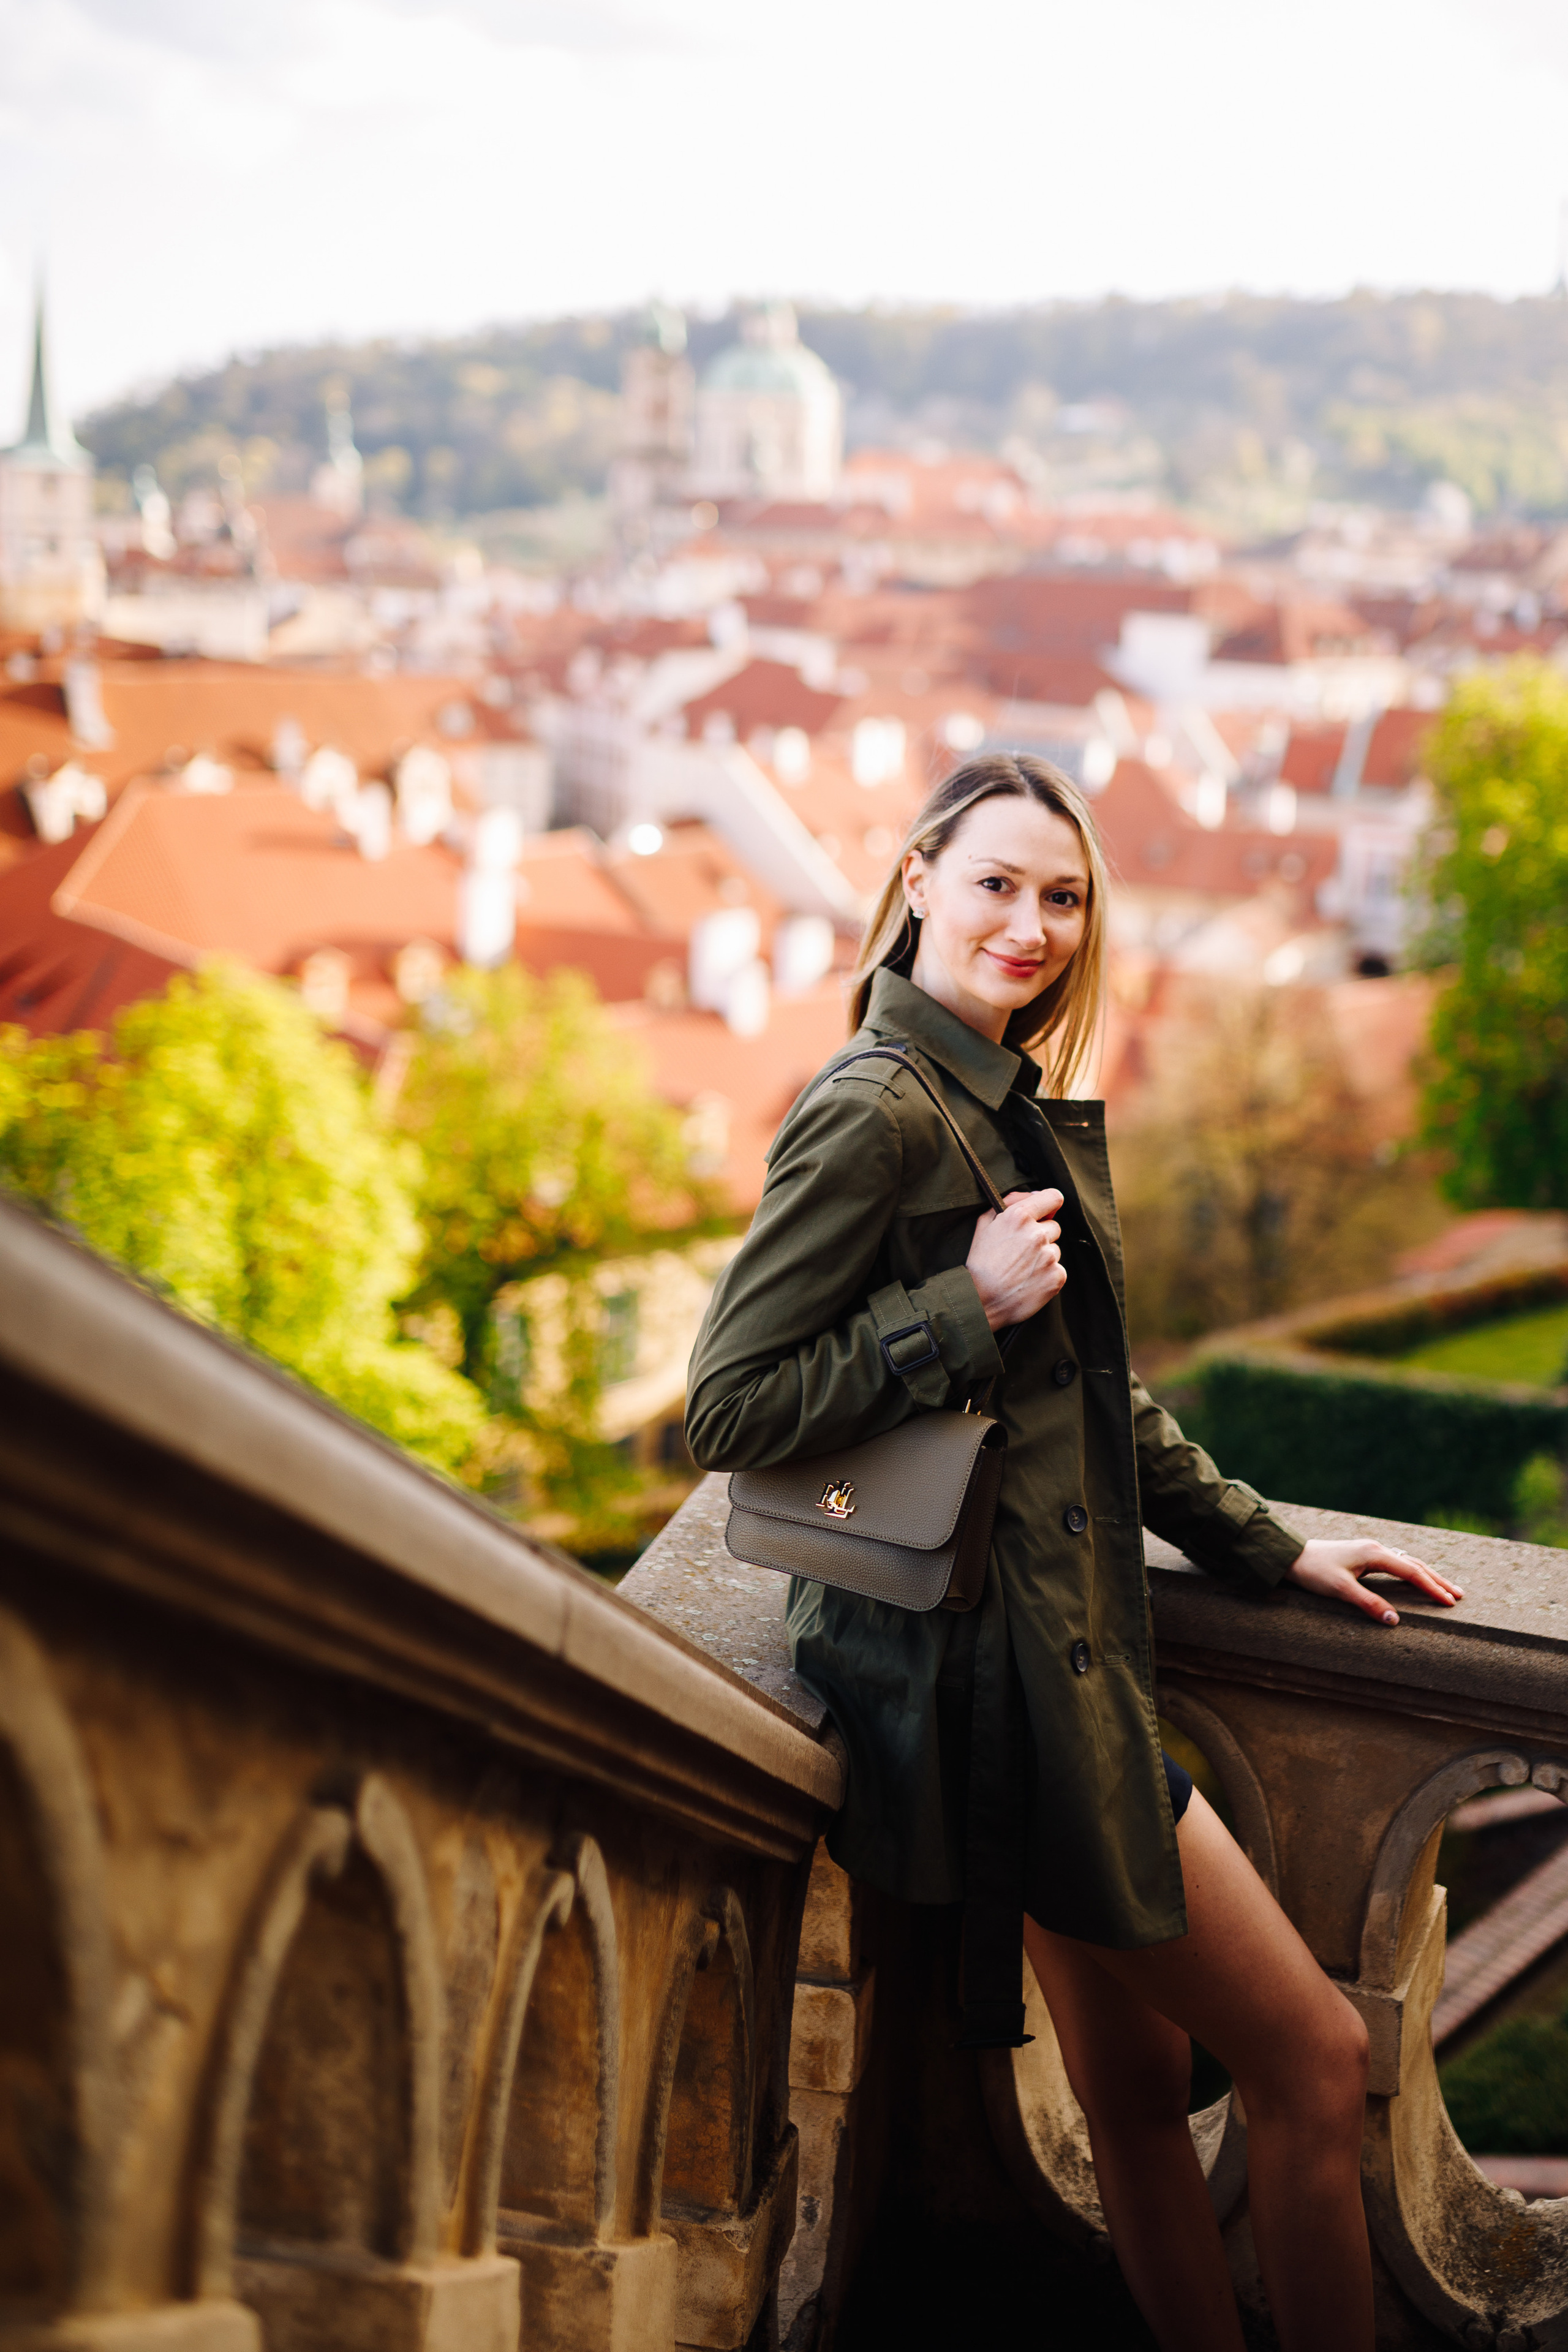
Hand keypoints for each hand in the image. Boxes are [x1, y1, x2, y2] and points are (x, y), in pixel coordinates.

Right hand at [966, 1188, 1066, 1330]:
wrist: (980, 1301)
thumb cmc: (980, 1263)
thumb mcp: (985, 1224)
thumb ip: (1010, 1202)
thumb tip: (1034, 1194)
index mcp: (1020, 1216)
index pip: (1053, 1197)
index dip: (1049, 1204)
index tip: (1045, 1212)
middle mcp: (1038, 1234)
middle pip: (1054, 1226)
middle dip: (1041, 1235)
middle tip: (1021, 1251)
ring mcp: (1049, 1256)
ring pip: (1055, 1250)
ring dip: (1044, 1257)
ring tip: (1022, 1269)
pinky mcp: (1057, 1277)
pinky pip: (1058, 1270)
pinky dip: (1047, 1275)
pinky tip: (1029, 1281)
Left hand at [1285, 1537, 1463, 1625]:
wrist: (1291, 1556)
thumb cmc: (1313, 1571)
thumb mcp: (1340, 1590)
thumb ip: (1368, 1604)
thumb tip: (1395, 1621)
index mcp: (1374, 1553)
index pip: (1412, 1572)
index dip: (1432, 1588)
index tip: (1450, 1602)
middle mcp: (1375, 1548)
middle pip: (1414, 1564)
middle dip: (1437, 1580)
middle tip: (1459, 1595)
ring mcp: (1370, 1550)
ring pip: (1406, 1562)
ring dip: (1427, 1575)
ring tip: (1445, 1588)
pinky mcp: (1363, 1555)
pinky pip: (1396, 1563)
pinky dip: (1412, 1572)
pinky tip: (1416, 1579)